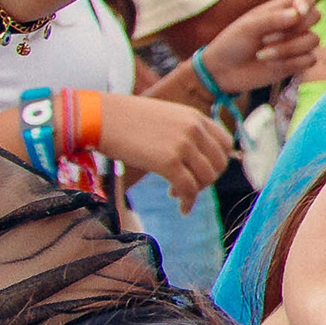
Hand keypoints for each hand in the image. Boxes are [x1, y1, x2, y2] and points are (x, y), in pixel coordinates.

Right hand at [101, 94, 235, 202]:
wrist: (100, 118)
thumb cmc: (126, 120)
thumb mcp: (165, 118)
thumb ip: (185, 133)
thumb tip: (197, 159)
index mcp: (195, 116)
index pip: (226, 143)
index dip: (217, 161)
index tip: (203, 171)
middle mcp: (194, 129)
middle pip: (219, 163)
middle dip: (207, 179)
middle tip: (189, 185)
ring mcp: (183, 144)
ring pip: (206, 178)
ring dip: (195, 191)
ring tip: (177, 193)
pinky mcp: (168, 162)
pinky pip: (189, 189)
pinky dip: (188, 202)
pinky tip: (181, 208)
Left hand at [201, 0, 321, 93]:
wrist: (224, 72)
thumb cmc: (232, 43)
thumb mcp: (247, 26)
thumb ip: (272, 19)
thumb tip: (298, 14)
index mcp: (280, 8)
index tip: (299, 11)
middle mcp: (292, 23)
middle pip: (316, 15)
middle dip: (298, 27)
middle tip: (269, 36)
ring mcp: (296, 43)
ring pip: (314, 40)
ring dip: (287, 49)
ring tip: (262, 54)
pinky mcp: (297, 62)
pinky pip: (310, 59)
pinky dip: (291, 63)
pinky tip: (271, 64)